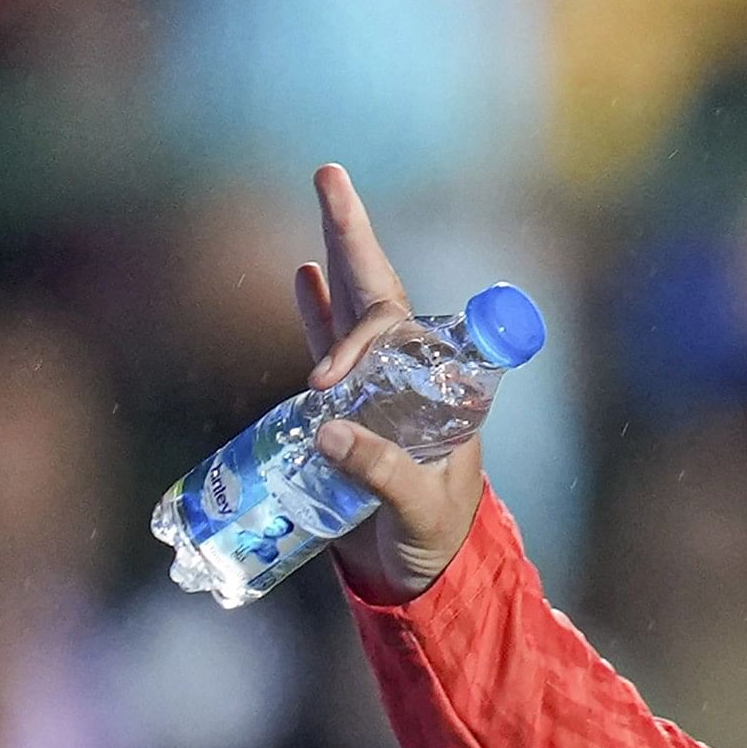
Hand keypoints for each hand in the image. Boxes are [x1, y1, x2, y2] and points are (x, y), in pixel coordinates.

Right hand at [290, 163, 485, 602]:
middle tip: (329, 173)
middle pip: (381, 295)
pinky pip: (330, 344)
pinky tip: (302, 272)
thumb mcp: (418, 510)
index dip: (366, 338)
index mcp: (443, 394)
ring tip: (325, 192)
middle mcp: (413, 378)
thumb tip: (326, 432)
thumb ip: (382, 472)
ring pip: (355, 308)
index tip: (323, 380)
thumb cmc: (436, 541)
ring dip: (336, 252)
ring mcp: (380, 386)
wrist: (425, 574)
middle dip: (353, 236)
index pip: (407, 337)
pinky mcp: (351, 406)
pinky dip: (316, 310)